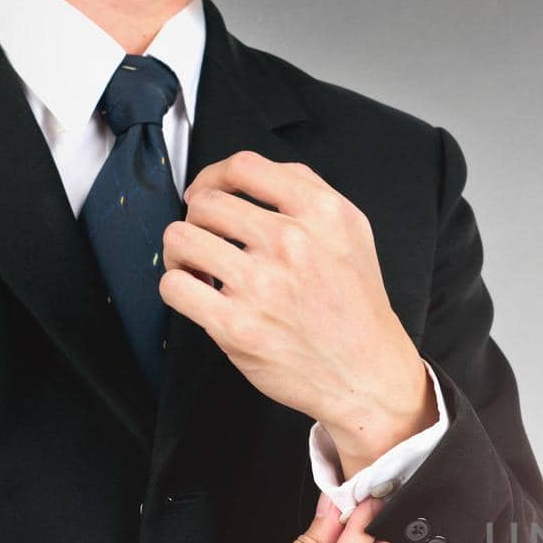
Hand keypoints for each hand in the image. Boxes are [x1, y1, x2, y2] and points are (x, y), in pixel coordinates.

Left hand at [158, 150, 436, 474]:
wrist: (368, 375)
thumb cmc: (357, 311)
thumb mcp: (353, 236)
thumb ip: (308, 197)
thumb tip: (247, 178)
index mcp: (323, 214)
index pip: (244, 167)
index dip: (214, 175)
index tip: (208, 192)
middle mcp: (292, 243)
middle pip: (206, 203)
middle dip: (198, 220)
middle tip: (209, 241)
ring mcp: (262, 285)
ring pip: (180, 238)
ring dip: (181, 253)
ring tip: (200, 267)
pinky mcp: (236, 326)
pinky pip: (174, 286)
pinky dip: (179, 287)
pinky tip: (201, 295)